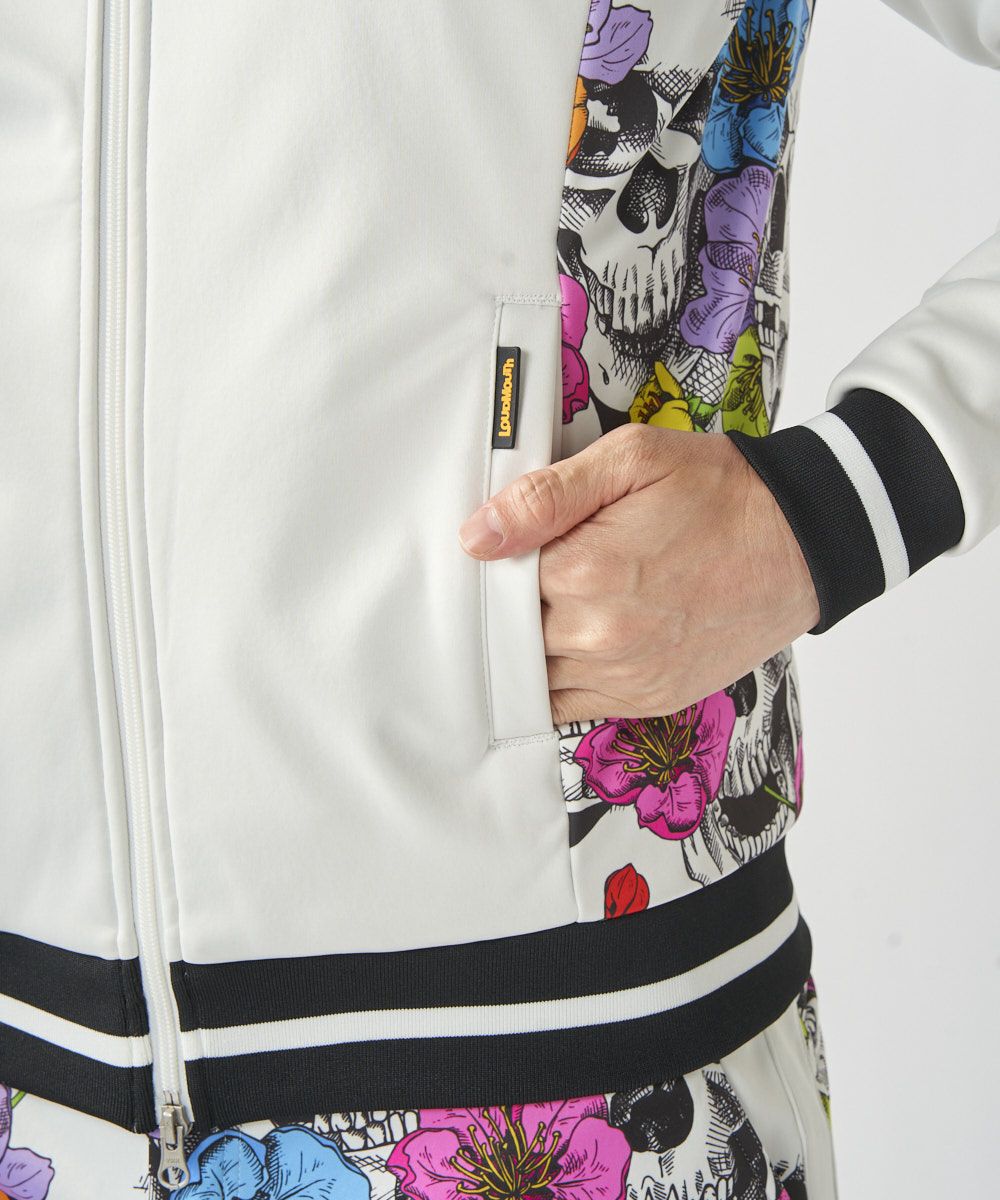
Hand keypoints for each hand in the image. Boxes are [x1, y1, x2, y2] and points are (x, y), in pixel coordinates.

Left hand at [457, 423, 820, 724]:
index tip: (509, 547)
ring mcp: (624, 677)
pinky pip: (569, 706)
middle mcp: (598, 636)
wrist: (801, 542)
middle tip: (531, 573)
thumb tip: (477, 536)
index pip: (495, 580)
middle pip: (509, 633)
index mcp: (584, 572)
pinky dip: (557, 681)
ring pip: (533, 677)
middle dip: (510, 606)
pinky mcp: (647, 699)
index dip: (496, 562)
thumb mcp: (633, 459)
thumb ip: (547, 495)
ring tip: (556, 606)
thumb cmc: (719, 492)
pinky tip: (570, 646)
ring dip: (530, 648)